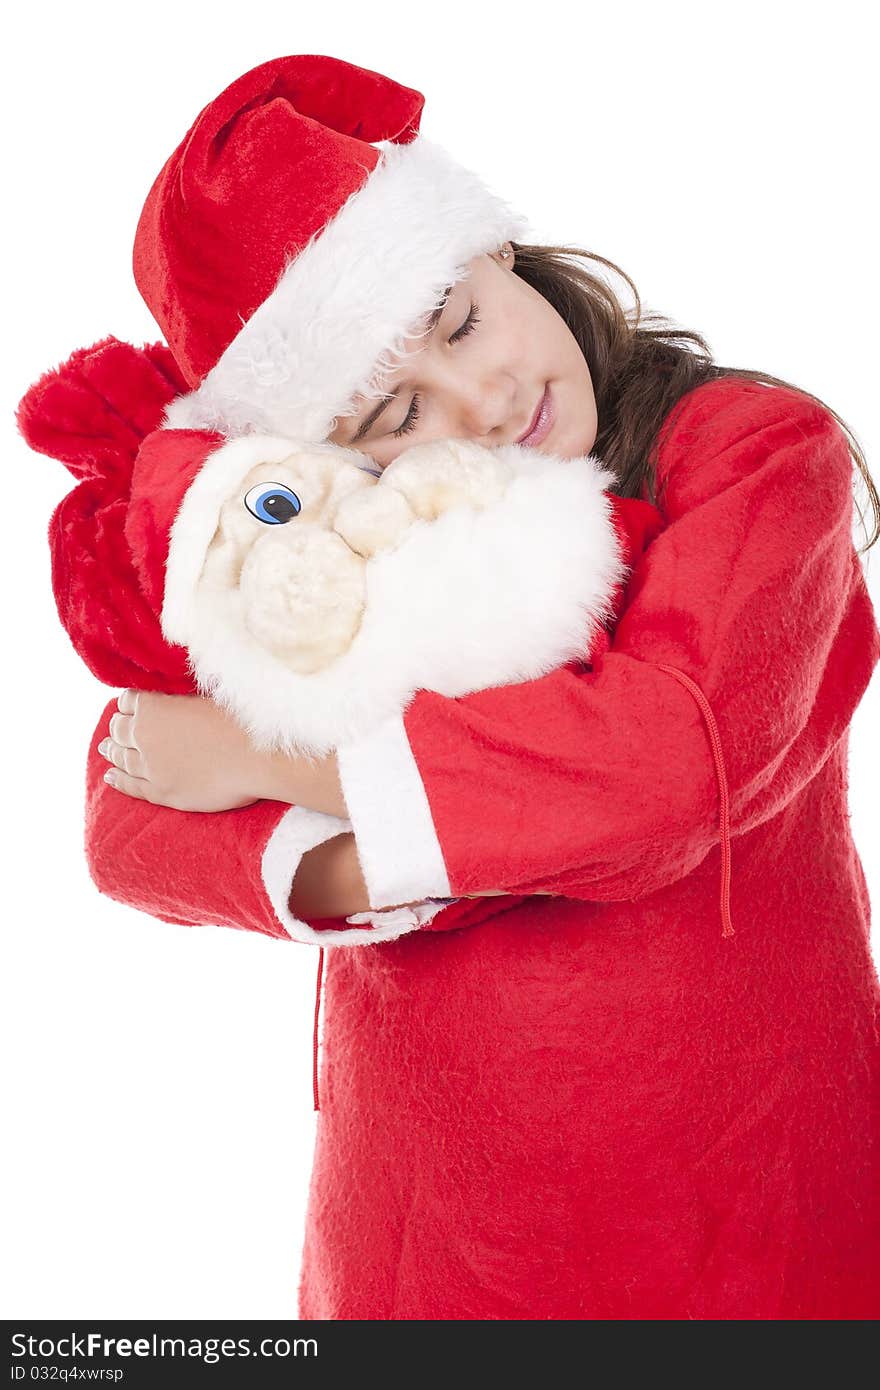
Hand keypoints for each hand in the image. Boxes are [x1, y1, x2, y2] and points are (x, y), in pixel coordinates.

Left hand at [97, 689, 269, 811]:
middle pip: (120, 730)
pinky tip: (111, 777)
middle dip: (117, 727)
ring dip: (113, 752)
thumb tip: (172, 699)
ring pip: (122, 758)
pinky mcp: (162, 792)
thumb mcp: (205, 696)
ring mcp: (151, 767)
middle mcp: (143, 736)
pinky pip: (132, 786)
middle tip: (115, 728)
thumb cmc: (241, 719)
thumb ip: (180, 700)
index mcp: (152, 707)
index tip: (131, 705)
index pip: (129, 702)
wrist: (259, 755)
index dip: (129, 703)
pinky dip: (118, 780)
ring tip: (106, 750)